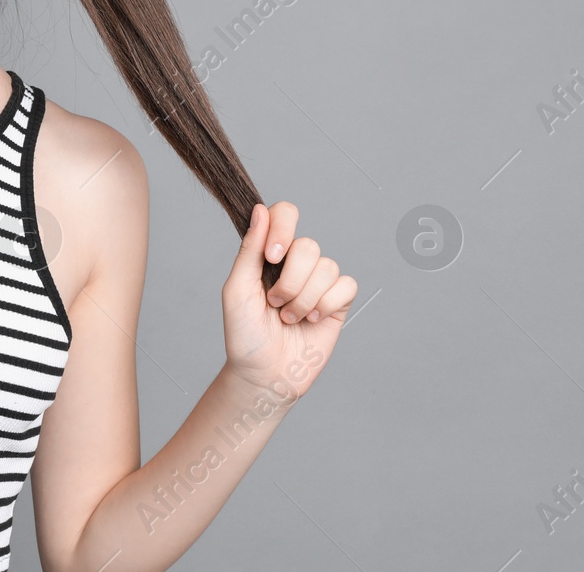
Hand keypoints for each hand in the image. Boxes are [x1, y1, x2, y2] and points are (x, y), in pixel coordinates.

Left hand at [221, 201, 355, 399]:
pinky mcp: (338, 302)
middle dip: (290, 281)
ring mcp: (318, 282)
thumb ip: (250, 250)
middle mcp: (295, 263)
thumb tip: (259, 210)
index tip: (272, 257)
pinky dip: (326, 305)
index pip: (285, 214)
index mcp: (269, 253)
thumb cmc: (245, 333)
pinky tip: (311, 320)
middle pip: (309, 245)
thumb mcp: (237, 289)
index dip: (283, 229)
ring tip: (288, 317)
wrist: (264, 373)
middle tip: (274, 303)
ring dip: (304, 299)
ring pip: (327, 267)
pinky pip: (345, 286)